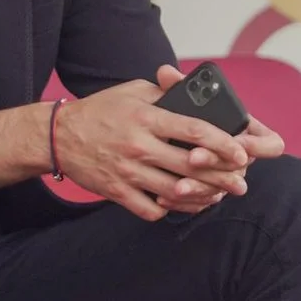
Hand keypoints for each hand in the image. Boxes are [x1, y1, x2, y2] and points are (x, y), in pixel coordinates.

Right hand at [53, 66, 250, 221]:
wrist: (59, 135)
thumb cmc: (101, 109)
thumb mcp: (133, 91)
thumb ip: (165, 94)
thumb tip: (196, 97)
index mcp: (147, 117)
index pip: (194, 130)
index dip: (223, 144)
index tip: (241, 153)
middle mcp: (139, 145)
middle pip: (191, 166)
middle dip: (222, 177)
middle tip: (240, 183)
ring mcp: (128, 171)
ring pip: (175, 192)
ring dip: (201, 197)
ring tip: (217, 196)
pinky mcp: (117, 192)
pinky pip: (152, 209)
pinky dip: (170, 209)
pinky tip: (180, 203)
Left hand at [160, 69, 285, 213]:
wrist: (167, 140)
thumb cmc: (184, 114)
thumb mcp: (182, 99)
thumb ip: (178, 86)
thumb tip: (165, 72)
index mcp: (247, 133)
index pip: (272, 144)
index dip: (258, 145)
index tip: (236, 142)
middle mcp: (241, 159)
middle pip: (240, 167)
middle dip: (215, 162)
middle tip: (193, 157)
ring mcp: (226, 179)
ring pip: (220, 189)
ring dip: (199, 187)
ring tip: (176, 185)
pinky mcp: (207, 194)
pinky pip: (202, 202)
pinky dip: (185, 201)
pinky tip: (164, 197)